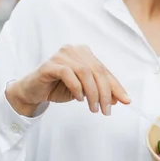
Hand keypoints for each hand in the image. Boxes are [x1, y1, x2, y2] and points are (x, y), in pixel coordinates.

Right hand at [6, 45, 129, 116]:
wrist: (33, 91)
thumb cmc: (59, 87)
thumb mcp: (84, 90)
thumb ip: (100, 90)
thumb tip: (120, 99)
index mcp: (85, 53)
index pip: (105, 70)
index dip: (116, 86)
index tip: (126, 101)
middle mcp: (74, 50)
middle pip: (97, 71)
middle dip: (105, 93)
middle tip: (106, 110)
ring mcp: (61, 55)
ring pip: (85, 72)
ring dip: (92, 93)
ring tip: (93, 108)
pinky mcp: (50, 64)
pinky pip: (68, 74)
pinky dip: (76, 88)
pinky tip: (78, 98)